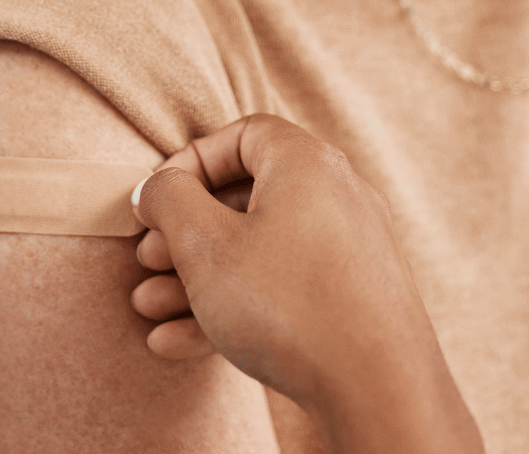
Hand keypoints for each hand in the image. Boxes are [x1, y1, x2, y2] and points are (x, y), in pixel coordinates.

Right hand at [130, 114, 482, 453]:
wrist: (379, 391)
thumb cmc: (289, 305)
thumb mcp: (206, 244)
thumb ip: (169, 200)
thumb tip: (157, 187)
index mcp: (307, 163)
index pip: (241, 135)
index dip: (190, 162)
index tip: (156, 199)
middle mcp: (337, 196)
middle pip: (246, 198)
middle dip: (185, 232)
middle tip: (149, 259)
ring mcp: (350, 250)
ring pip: (259, 251)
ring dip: (198, 277)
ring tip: (151, 307)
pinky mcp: (354, 299)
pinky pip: (284, 288)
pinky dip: (235, 306)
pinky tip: (178, 342)